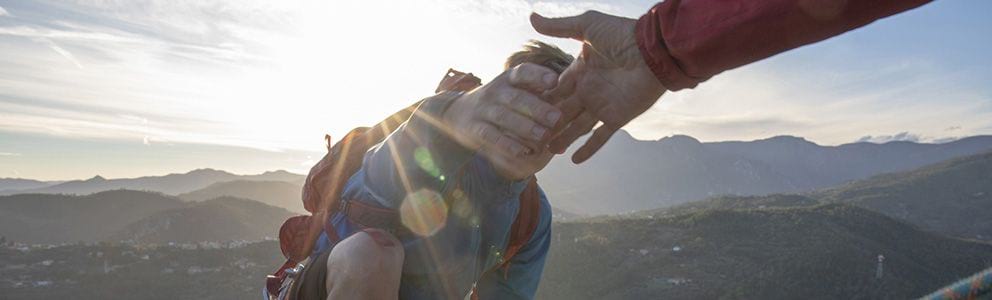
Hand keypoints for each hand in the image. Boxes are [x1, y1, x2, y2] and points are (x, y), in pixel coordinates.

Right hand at [442, 63, 559, 178]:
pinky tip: (523, 152)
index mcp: (508, 79)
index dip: (538, 75)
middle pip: (516, 98)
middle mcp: (495, 91)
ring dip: (525, 127)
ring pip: (504, 118)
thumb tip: (568, 102)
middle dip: (537, 108)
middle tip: (557, 118)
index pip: (522, 72)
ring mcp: (483, 110)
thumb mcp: (513, 90)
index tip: (554, 80)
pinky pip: (491, 136)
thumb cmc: (498, 101)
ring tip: (544, 137)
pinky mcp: (474, 129)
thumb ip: (537, 94)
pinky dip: (507, 144)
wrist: (457, 111)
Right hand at [531, 11, 666, 162]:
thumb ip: (559, 27)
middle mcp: (589, 89)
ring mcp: (602, 105)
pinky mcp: (617, 117)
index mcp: (580, 70)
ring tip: (544, 152)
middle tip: (527, 137)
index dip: (539, 100)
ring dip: (562, 139)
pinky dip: (589, 149)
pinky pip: (601, 137)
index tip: (520, 111)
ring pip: (576, 127)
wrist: (655, 51)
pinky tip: (573, 161)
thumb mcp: (588, 26)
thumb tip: (531, 17)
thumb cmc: (623, 35)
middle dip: (546, 123)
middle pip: (562, 110)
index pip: (555, 88)